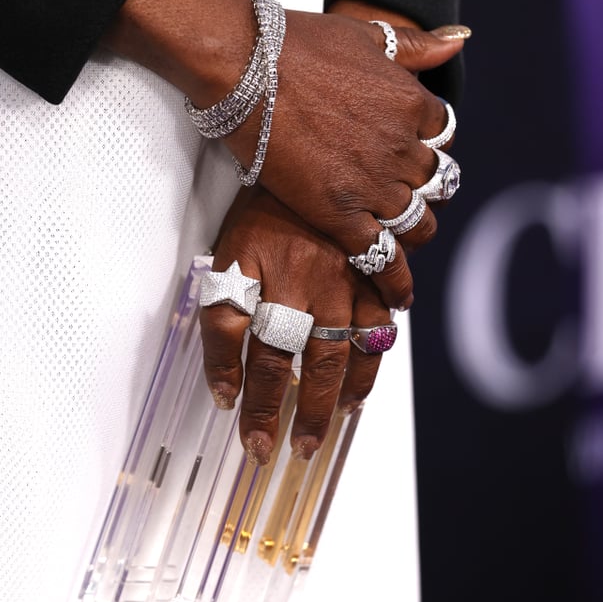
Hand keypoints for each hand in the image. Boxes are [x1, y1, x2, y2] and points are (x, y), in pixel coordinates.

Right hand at [105, 0, 465, 307]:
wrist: (248, 69)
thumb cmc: (297, 45)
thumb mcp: (366, 36)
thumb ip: (414, 45)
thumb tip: (459, 40)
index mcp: (411, 103)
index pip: (443, 134)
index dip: (429, 145)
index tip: (417, 153)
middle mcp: (402, 148)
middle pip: (436, 183)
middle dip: (426, 191)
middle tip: (410, 200)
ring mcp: (374, 186)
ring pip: (417, 223)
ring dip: (415, 233)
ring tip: (406, 244)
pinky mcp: (342, 216)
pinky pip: (383, 257)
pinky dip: (395, 281)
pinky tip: (398, 297)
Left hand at [199, 186, 393, 464]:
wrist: (309, 153)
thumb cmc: (262, 212)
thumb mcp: (228, 257)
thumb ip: (221, 323)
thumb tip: (224, 388)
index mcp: (264, 277)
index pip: (249, 352)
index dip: (246, 397)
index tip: (246, 431)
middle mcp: (306, 284)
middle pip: (298, 363)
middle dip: (290, 412)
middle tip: (285, 448)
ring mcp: (345, 280)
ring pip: (342, 353)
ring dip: (334, 397)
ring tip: (322, 429)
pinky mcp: (375, 273)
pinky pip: (380, 327)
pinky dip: (371, 362)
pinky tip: (360, 389)